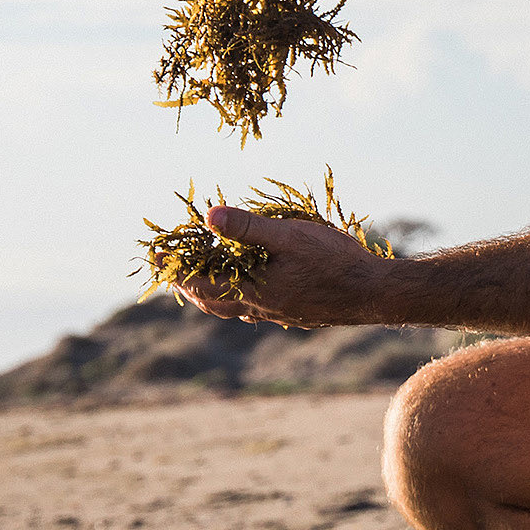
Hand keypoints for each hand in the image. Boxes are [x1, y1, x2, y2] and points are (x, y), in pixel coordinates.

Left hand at [176, 206, 397, 328]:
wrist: (375, 294)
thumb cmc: (334, 261)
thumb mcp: (289, 236)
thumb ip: (248, 228)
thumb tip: (208, 215)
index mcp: (252, 292)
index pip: (199, 283)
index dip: (174, 268)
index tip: (155, 254)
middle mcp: (260, 309)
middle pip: (211, 302)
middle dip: (188, 284)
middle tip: (172, 267)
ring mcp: (277, 314)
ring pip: (232, 307)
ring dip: (212, 291)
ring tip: (203, 275)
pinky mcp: (294, 313)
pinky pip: (254, 308)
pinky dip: (239, 294)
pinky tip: (249, 284)